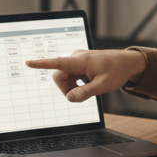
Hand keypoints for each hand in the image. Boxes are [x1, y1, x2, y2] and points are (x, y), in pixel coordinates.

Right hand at [25, 49, 146, 102]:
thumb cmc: (116, 72)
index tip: (28, 63)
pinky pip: (71, 75)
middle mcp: (76, 58)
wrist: (127, 63)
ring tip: (89, 87)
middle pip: (59, 76)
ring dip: (72, 86)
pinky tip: (89, 82)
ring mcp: (77, 60)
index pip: (57, 63)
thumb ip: (85, 93)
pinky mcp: (79, 63)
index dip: (41, 64)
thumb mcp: (102, 86)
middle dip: (66, 89)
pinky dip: (76, 82)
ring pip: (64, 77)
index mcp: (80, 61)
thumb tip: (69, 98)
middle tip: (81, 96)